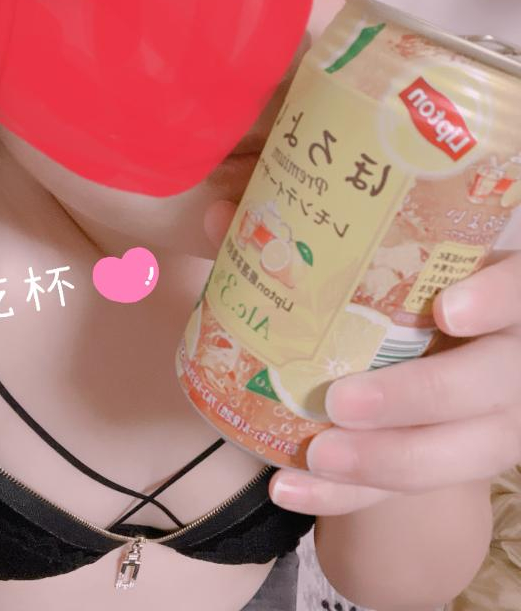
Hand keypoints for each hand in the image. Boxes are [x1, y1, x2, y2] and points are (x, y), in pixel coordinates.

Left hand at [269, 251, 520, 515]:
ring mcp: (497, 418)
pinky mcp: (457, 463)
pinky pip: (411, 493)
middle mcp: (511, 355)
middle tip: (343, 401)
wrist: (443, 351)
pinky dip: (348, 498)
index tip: (446, 309)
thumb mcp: (382, 262)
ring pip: (461, 454)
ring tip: (317, 456)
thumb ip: (307, 238)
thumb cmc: (408, 291)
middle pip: (492, 384)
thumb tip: (220, 214)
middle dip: (419, 397)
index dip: (498, 299)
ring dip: (385, 462)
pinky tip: (289, 490)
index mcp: (500, 289)